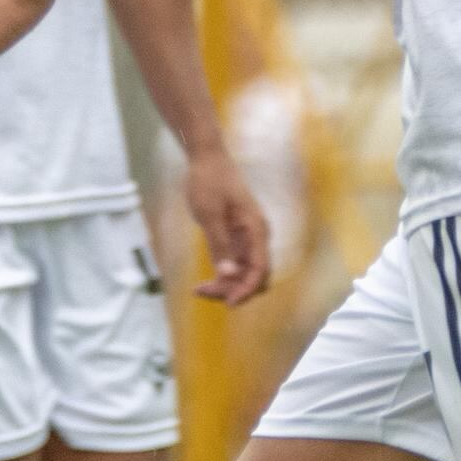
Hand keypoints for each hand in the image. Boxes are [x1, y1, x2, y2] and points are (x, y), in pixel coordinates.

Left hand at [177, 145, 272, 304]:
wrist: (206, 158)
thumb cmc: (208, 181)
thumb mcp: (209, 214)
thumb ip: (219, 244)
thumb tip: (227, 273)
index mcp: (256, 229)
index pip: (260, 269)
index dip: (247, 289)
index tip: (228, 303)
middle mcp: (257, 235)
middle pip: (254, 275)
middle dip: (234, 289)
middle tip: (203, 292)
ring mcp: (247, 236)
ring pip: (244, 271)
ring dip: (227, 284)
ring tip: (200, 289)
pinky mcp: (236, 236)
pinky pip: (236, 263)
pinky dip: (224, 273)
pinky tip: (207, 280)